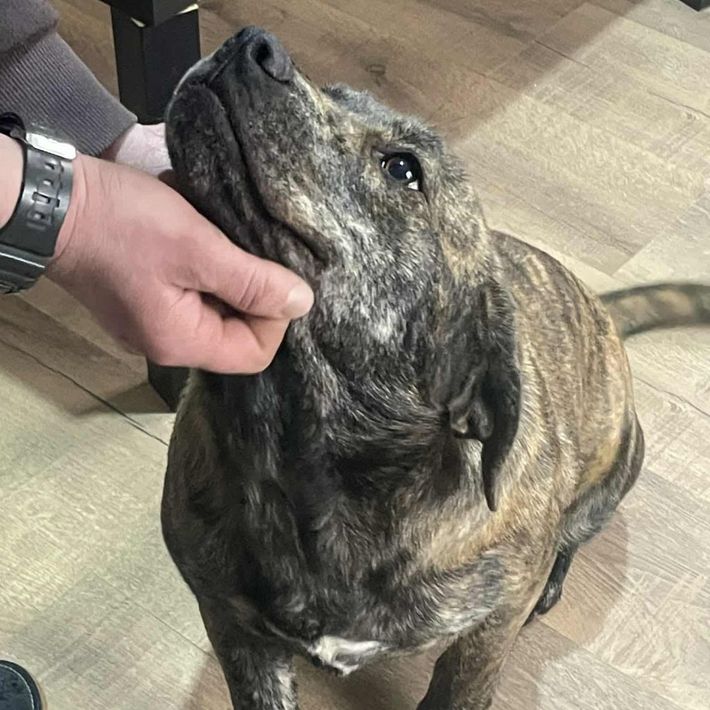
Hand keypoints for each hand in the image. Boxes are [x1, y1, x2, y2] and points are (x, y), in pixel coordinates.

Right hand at [48, 131, 312, 372]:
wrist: (52, 201)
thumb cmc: (125, 224)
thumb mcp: (198, 248)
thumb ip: (252, 281)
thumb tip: (302, 302)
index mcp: (181, 342)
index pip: (254, 353)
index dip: (274, 319)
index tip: (271, 275)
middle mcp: (167, 343)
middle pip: (235, 334)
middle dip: (253, 293)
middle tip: (252, 250)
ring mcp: (152, 323)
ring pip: (215, 311)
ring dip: (229, 276)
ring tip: (225, 240)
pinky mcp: (144, 300)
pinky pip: (192, 295)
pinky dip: (205, 269)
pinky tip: (202, 238)